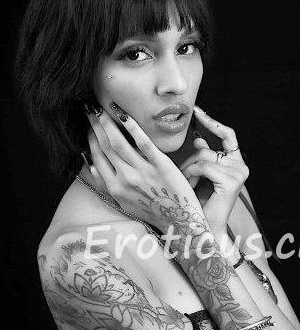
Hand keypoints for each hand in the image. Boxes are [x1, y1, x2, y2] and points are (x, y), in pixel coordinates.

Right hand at [85, 102, 205, 234]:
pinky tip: (125, 116)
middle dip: (96, 125)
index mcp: (115, 188)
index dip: (91, 138)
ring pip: (119, 143)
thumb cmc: (152, 212)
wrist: (178, 221)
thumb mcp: (124, 203)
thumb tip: (91, 167)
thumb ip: (106, 186)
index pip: (98, 157)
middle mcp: (126, 179)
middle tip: (90, 109)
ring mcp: (143, 172)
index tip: (89, 125)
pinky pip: (144, 144)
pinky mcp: (162, 166)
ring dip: (108, 123)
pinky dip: (133, 129)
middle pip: (106, 146)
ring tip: (103, 108)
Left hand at [179, 106, 248, 233]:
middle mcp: (241, 166)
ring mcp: (238, 173)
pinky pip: (203, 167)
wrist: (205, 228)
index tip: (197, 110)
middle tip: (183, 176)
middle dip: (189, 161)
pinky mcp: (231, 181)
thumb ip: (204, 158)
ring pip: (203, 158)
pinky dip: (192, 176)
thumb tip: (198, 140)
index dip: (212, 121)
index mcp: (235, 163)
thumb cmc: (201, 204)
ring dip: (188, 171)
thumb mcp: (201, 176)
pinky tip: (192, 187)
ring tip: (188, 185)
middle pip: (207, 149)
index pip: (227, 134)